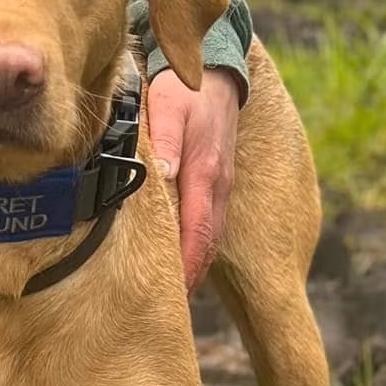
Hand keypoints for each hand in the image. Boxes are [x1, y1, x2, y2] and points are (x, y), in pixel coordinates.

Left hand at [146, 65, 241, 291]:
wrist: (216, 74)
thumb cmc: (185, 91)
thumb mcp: (170, 107)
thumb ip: (167, 142)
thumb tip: (164, 173)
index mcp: (204, 174)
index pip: (196, 231)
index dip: (185, 265)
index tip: (172, 294)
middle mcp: (217, 187)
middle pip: (206, 243)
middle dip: (190, 277)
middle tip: (168, 310)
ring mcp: (220, 186)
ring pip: (210, 235)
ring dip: (195, 265)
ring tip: (175, 295)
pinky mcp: (217, 182)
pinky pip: (209, 222)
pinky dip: (198, 245)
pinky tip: (182, 258)